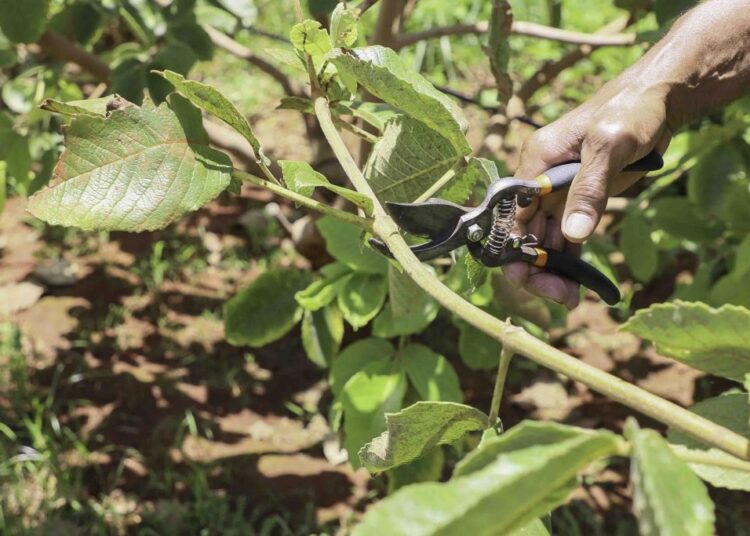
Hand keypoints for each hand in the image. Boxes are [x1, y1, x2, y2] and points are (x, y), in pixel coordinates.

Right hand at [504, 81, 670, 307]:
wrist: (656, 101)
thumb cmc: (629, 111)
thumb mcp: (609, 145)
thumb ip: (589, 189)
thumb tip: (573, 235)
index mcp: (534, 164)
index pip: (511, 216)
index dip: (516, 249)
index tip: (536, 276)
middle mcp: (538, 183)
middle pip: (522, 235)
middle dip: (535, 268)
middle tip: (560, 295)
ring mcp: (556, 195)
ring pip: (542, 243)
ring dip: (552, 271)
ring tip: (571, 298)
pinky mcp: (578, 203)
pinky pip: (565, 240)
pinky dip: (569, 263)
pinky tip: (578, 286)